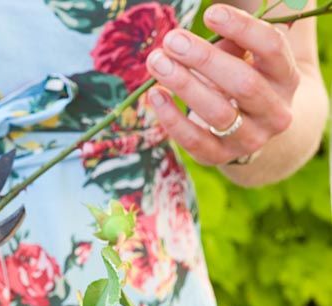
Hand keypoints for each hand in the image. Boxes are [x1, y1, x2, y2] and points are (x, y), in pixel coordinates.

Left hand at [147, 4, 299, 165]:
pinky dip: (172, 118)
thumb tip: (208, 23)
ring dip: (184, 85)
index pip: (271, 48)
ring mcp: (250, 140)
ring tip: (157, 62)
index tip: (210, 14)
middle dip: (205, 59)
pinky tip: (154, 95)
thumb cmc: (247, 77)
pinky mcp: (220, 156)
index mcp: (286, 77)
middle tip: (172, 40)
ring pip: (218, 113)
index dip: (242, 28)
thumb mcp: (250, 56)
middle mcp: (275, 112)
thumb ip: (237, 38)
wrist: (252, 130)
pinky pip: (194, 140)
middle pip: (244, 84)